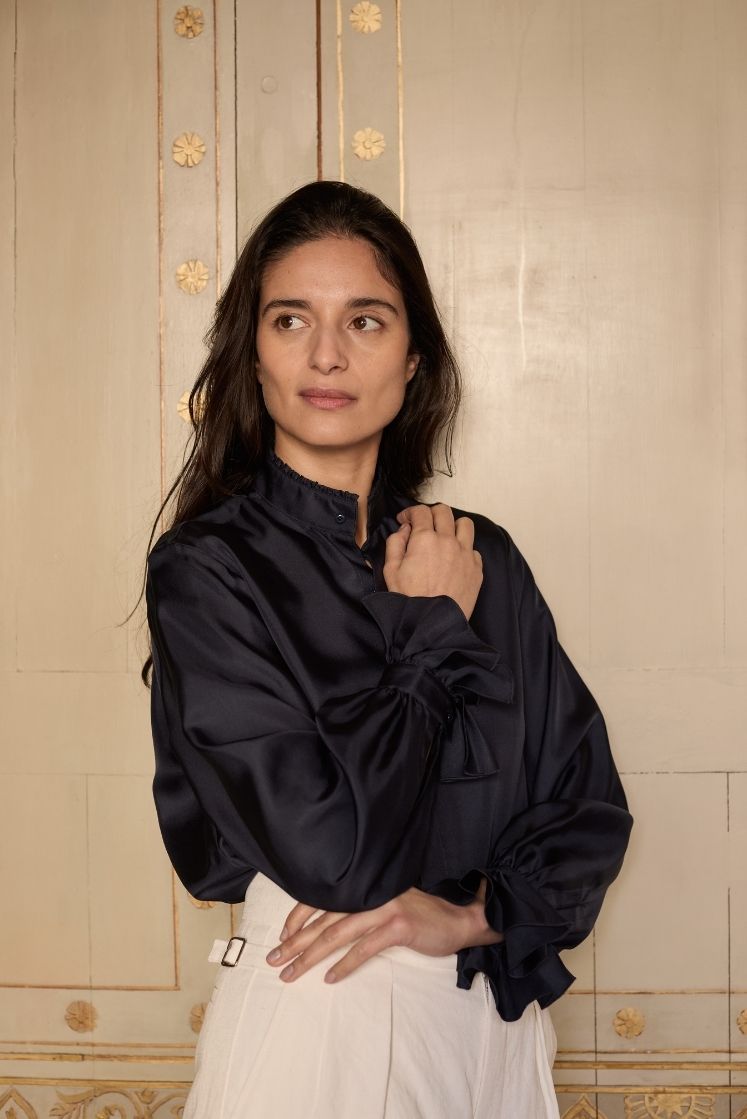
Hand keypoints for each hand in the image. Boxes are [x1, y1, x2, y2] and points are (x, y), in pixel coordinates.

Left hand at [264, 882, 501, 984]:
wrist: (459, 920)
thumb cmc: (421, 916)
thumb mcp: (387, 905)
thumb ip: (362, 909)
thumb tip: (329, 925)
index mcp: (365, 887)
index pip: (322, 898)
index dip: (299, 917)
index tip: (282, 937)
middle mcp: (370, 894)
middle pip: (324, 919)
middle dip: (295, 941)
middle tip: (274, 959)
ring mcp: (384, 909)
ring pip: (338, 934)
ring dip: (310, 956)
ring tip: (291, 972)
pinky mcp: (398, 927)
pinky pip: (364, 949)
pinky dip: (345, 965)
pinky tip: (330, 978)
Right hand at [383, 503, 482, 621]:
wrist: (431, 624)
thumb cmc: (409, 599)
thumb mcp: (390, 570)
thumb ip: (395, 543)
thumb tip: (405, 530)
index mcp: (424, 539)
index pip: (420, 511)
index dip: (410, 512)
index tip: (405, 520)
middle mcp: (448, 541)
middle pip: (444, 511)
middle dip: (431, 513)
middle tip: (424, 523)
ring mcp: (465, 554)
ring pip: (465, 524)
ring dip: (453, 525)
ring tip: (445, 536)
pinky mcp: (476, 569)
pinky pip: (473, 549)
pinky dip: (464, 549)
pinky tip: (454, 560)